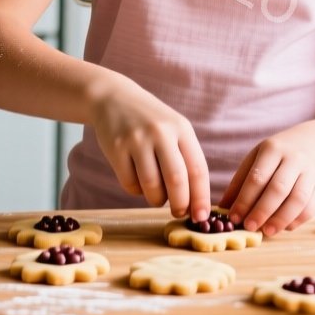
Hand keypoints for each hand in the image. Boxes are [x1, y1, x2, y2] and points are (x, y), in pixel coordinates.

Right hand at [89, 83, 209, 220]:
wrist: (113, 98)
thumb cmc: (151, 122)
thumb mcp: (174, 130)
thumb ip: (186, 160)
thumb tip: (195, 202)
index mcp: (182, 129)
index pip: (197, 169)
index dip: (201, 197)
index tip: (201, 217)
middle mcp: (161, 132)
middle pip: (176, 180)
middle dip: (180, 204)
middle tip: (179, 213)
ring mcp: (136, 139)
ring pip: (151, 186)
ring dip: (156, 199)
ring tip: (157, 195)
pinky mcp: (115, 148)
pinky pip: (129, 184)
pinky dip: (136, 191)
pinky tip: (137, 180)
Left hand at [220, 130, 314, 235]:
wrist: (313, 144)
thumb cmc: (276, 155)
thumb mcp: (256, 159)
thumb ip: (240, 182)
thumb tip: (223, 208)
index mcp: (273, 149)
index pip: (257, 177)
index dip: (245, 200)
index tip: (234, 217)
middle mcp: (294, 159)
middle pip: (278, 188)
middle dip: (262, 211)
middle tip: (249, 227)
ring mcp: (310, 172)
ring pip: (298, 199)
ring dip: (281, 219)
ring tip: (267, 232)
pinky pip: (311, 207)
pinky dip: (297, 220)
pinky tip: (284, 228)